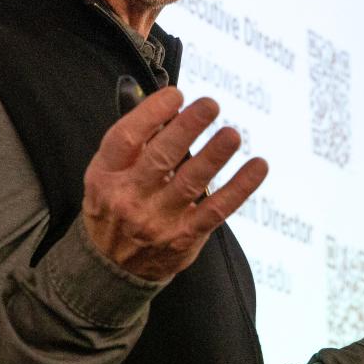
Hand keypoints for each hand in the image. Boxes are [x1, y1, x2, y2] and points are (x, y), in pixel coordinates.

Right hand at [82, 87, 267, 280]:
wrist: (111, 268)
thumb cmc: (114, 206)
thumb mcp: (108, 173)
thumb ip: (135, 141)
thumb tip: (172, 105)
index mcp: (105, 175)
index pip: (126, 138)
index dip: (151, 112)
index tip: (177, 95)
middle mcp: (128, 198)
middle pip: (161, 157)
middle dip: (187, 128)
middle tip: (210, 105)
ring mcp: (157, 220)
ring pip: (190, 183)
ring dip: (214, 156)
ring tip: (232, 135)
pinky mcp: (184, 237)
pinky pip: (216, 209)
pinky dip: (240, 187)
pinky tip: (258, 167)